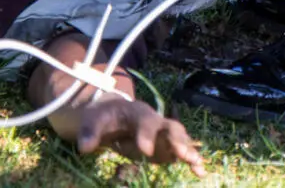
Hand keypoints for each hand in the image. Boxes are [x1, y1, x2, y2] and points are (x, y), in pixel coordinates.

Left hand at [71, 97, 205, 174]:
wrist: (113, 115)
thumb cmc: (104, 118)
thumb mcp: (93, 121)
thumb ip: (89, 132)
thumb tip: (84, 147)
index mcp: (137, 112)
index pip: (144, 121)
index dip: (146, 134)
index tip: (145, 150)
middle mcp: (155, 121)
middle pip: (170, 126)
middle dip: (176, 139)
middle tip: (182, 153)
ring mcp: (163, 134)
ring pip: (180, 138)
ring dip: (188, 149)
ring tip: (196, 163)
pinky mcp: (166, 147)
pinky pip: (182, 152)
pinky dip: (192, 160)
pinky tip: (200, 172)